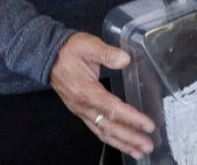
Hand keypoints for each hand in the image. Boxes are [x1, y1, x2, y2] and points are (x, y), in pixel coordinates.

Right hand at [49, 33, 155, 158]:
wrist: (48, 56)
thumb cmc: (70, 50)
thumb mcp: (88, 45)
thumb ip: (107, 53)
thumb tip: (125, 60)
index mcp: (85, 91)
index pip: (111, 108)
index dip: (131, 118)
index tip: (148, 125)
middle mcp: (82, 106)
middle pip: (108, 127)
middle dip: (129, 138)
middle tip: (148, 145)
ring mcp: (81, 111)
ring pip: (103, 132)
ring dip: (122, 143)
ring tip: (140, 152)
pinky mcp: (82, 112)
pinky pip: (97, 130)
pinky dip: (112, 139)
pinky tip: (123, 143)